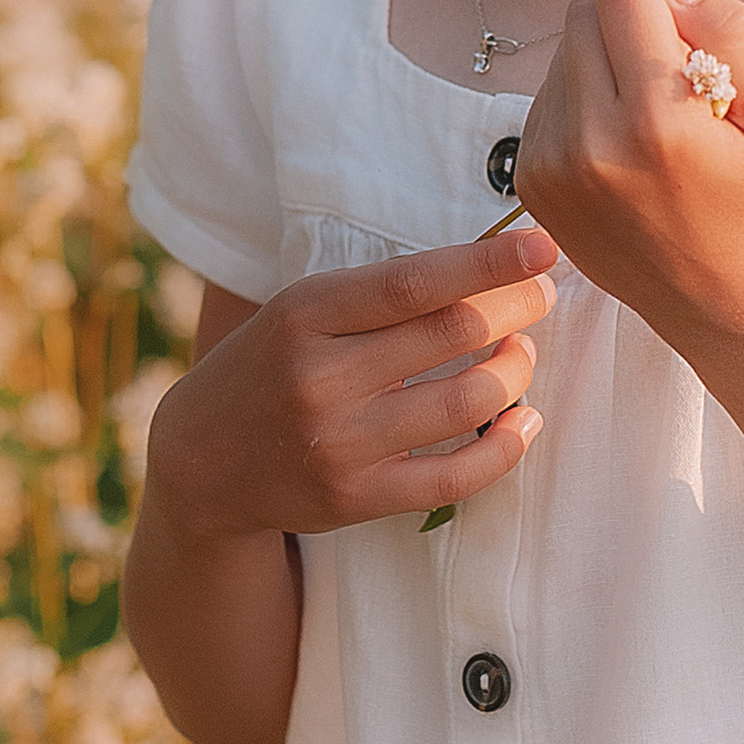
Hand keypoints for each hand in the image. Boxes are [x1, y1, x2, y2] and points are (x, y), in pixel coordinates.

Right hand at [144, 226, 558, 537]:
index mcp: (304, 313)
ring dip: (516, 372)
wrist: (201, 462)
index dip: (487, 262)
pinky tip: (525, 421)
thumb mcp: (302, 310)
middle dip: (516, 309)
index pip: (412, 282)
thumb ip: (380, 293)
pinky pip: (456, 476)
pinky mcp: (356, 498)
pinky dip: (507, 446)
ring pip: (466, 402)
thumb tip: (489, 265)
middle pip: (450, 334)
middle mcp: (319, 377)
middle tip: (540, 295)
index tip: (543, 246)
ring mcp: (338, 443)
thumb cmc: (271, 366)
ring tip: (520, 355)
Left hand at [512, 0, 743, 353]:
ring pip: (562, 52)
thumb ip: (734, 30)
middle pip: (583, 10)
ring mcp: (550, 166)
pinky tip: (627, 145)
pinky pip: (547, 97)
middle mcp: (589, 143)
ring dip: (605, 61)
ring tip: (654, 117)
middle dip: (631, 21)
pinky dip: (585, 102)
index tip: (692, 30)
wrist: (727, 307)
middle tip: (677, 72)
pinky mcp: (531, 182)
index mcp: (657, 124)